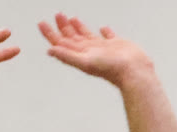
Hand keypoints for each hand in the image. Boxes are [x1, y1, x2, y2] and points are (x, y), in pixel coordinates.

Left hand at [39, 13, 153, 85]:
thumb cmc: (112, 69)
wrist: (135, 71)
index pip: (61, 43)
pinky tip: (103, 28)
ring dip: (79, 27)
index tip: (42, 23)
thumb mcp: (86, 62)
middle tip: (58, 15)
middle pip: (72, 38)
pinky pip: (108, 36)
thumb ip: (67, 56)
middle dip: (63, 27)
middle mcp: (90, 52)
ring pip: (87, 35)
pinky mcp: (117, 45)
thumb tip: (50, 51)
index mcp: (81, 55)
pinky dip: (105, 32)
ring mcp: (104, 48)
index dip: (50, 34)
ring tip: (72, 18)